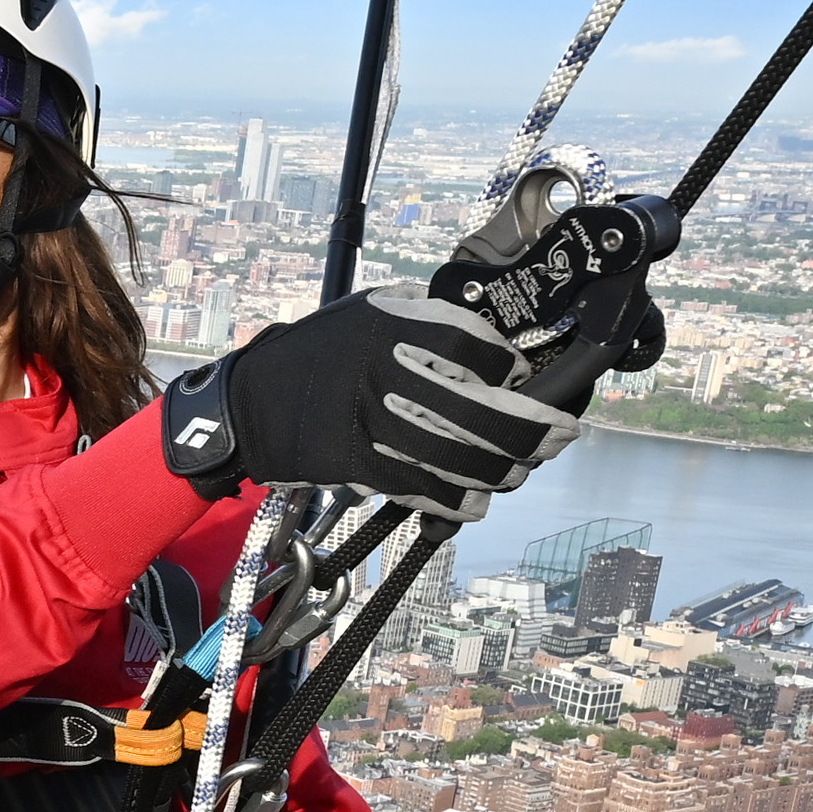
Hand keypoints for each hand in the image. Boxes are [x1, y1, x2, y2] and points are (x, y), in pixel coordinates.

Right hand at [159, 281, 580, 518]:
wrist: (254, 401)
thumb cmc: (320, 353)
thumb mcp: (373, 311)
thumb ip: (431, 321)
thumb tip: (493, 349)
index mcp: (400, 325)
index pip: (484, 351)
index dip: (512, 369)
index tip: (519, 376)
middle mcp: (394, 372)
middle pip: (492, 413)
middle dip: (537, 432)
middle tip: (558, 434)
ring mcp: (382, 425)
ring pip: (470, 459)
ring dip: (507, 470)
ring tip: (521, 468)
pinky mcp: (368, 468)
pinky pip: (431, 490)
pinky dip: (462, 500)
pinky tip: (478, 498)